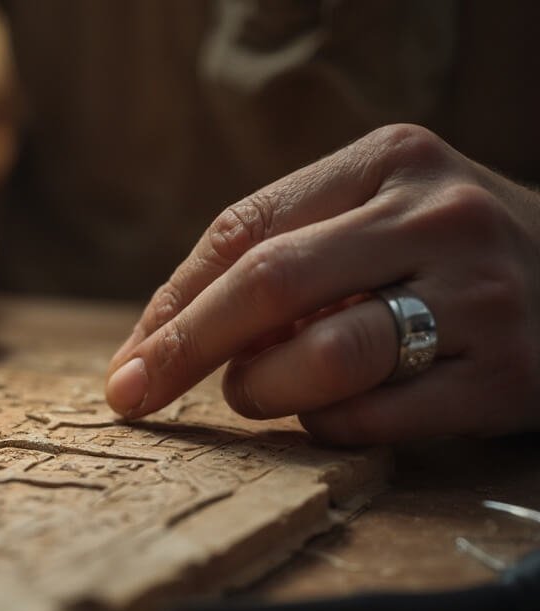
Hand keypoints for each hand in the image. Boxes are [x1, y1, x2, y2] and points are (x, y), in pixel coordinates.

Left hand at [106, 124, 539, 442]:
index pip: (244, 228)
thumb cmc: (449, 256)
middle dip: (185, 348)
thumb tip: (165, 334)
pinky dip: (324, 426)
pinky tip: (327, 415)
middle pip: (270, 283)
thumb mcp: (377, 216)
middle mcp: (436, 216)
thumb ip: (287, 252)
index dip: (173, 302)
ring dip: (260, 390)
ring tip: (254, 394)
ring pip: (323, 357)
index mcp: (388, 160)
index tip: (130, 360)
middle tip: (136, 395)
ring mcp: (479, 295)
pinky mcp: (505, 376)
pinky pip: (372, 418)